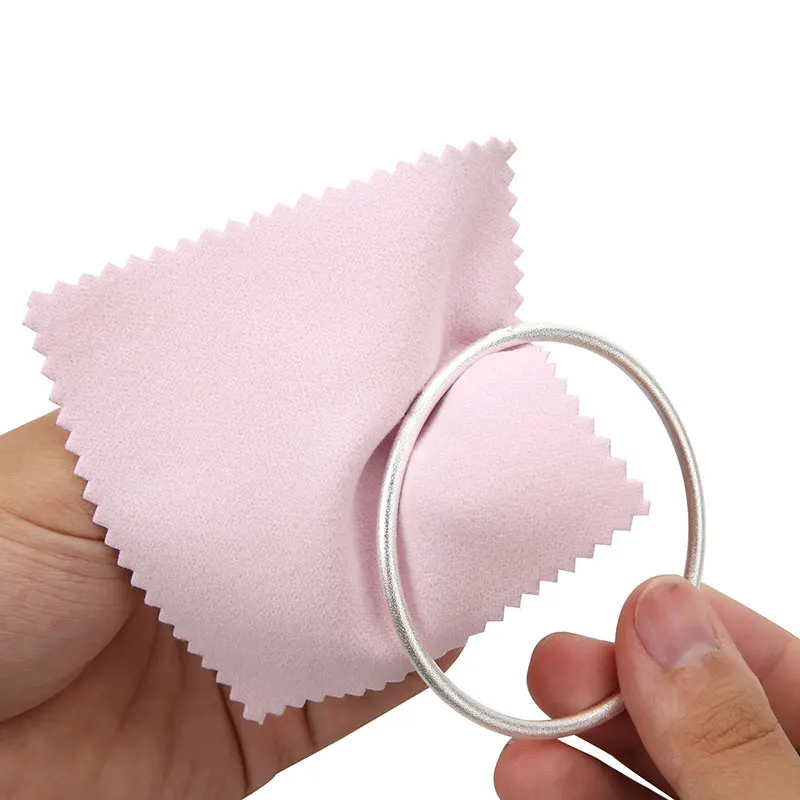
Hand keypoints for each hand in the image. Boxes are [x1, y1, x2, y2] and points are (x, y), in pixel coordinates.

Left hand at [0, 414, 454, 798]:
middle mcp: (229, 554)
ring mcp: (253, 638)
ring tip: (487, 518)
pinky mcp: (266, 721)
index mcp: (187, 482)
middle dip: (410, 480)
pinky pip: (359, 689)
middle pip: (342, 516)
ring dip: (425, 568)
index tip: (426, 368)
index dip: (360, 403)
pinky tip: (455, 615)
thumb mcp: (64, 480)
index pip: (295, 435)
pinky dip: (413, 658)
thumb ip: (187, 438)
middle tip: (481, 440)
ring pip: (366, 600)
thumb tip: (307, 390)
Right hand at [495, 576, 799, 797]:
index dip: (707, 625)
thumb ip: (727, 732)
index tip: (632, 604)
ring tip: (523, 737)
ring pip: (659, 773)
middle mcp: (783, 786)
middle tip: (555, 666)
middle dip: (620, 685)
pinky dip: (576, 795)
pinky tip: (533, 776)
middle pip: (705, 715)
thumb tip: (665, 609)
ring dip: (581, 745)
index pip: (787, 666)